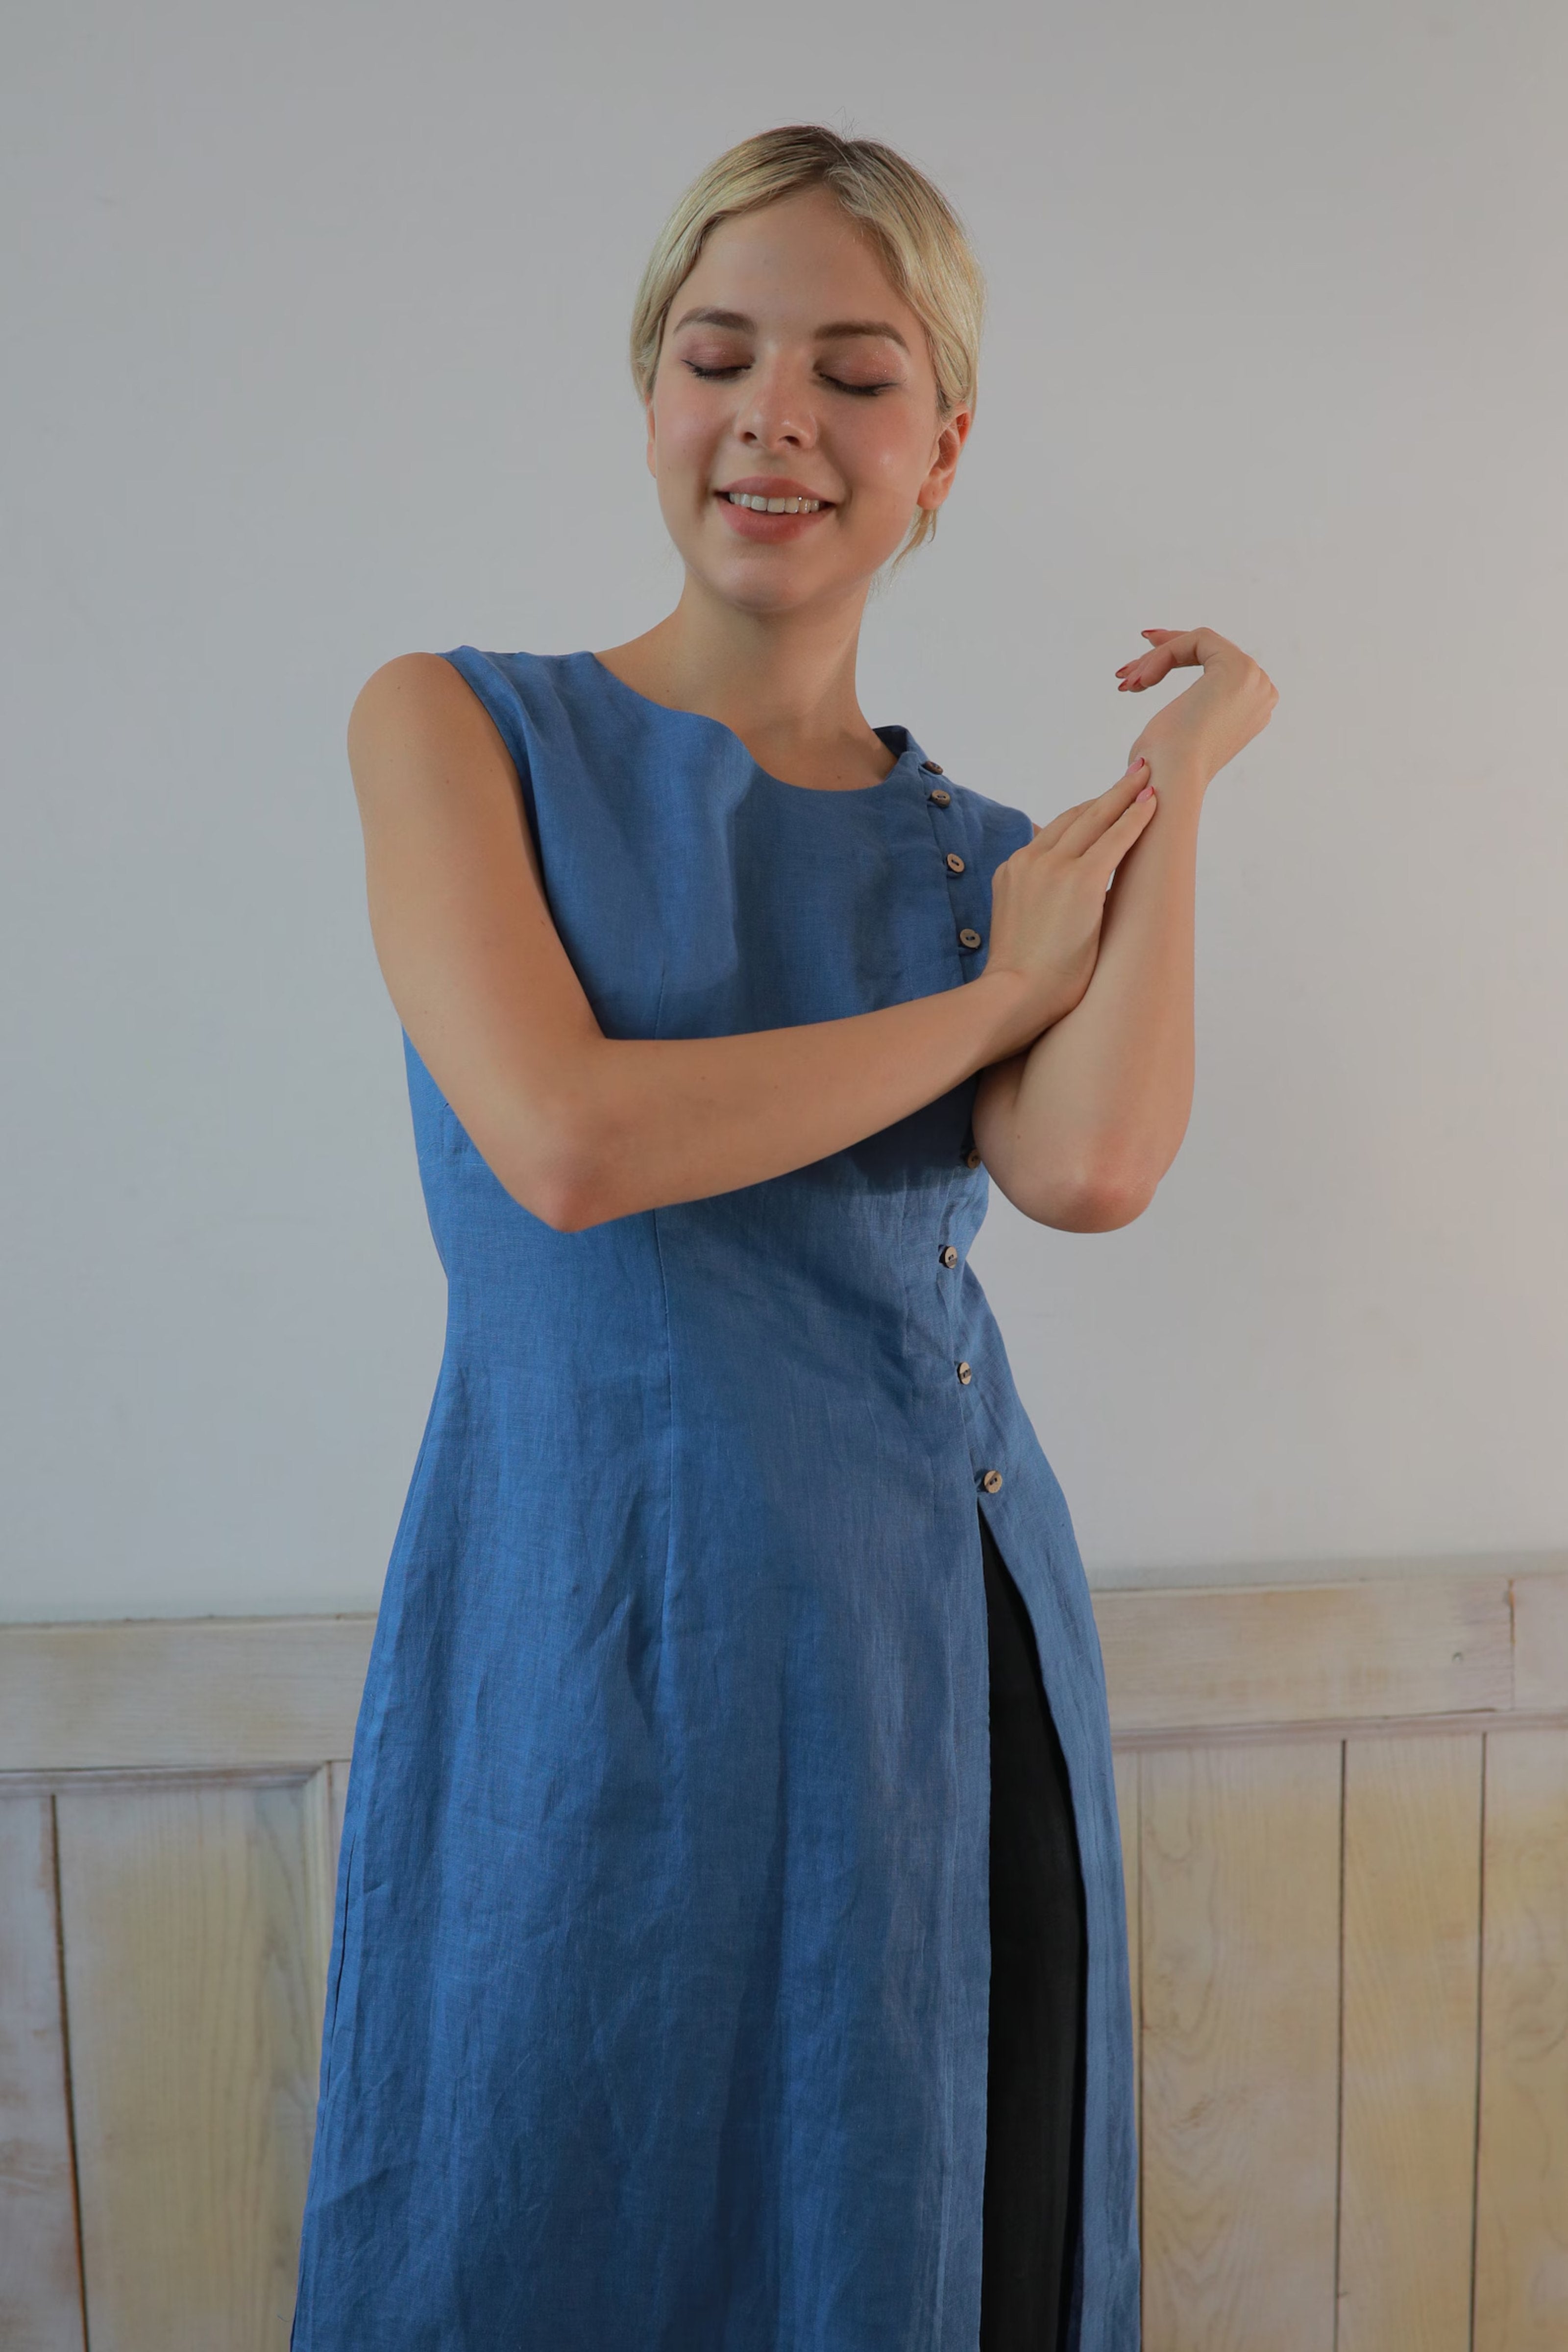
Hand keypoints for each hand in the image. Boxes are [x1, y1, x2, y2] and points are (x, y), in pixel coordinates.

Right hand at [981, 757, 1158, 1050]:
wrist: (1013, 996)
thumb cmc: (1020, 980)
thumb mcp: (1020, 929)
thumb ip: (1039, 905)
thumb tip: (1069, 906)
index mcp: (1012, 871)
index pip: (1053, 831)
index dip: (1083, 814)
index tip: (1103, 802)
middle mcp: (1029, 861)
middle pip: (1076, 816)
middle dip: (1109, 793)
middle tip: (1134, 773)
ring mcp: (1052, 868)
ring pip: (1095, 819)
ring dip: (1124, 795)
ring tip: (1147, 777)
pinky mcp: (1079, 881)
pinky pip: (1115, 839)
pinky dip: (1136, 818)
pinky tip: (1154, 803)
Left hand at [1116, 626, 1276, 784]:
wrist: (1170, 778)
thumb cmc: (1164, 765)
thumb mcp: (1179, 731)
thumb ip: (1194, 712)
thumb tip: (1191, 706)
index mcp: (1250, 709)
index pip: (1213, 665)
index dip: (1173, 661)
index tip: (1137, 673)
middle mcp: (1260, 691)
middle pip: (1205, 652)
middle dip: (1160, 657)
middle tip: (1126, 673)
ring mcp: (1254, 679)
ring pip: (1197, 645)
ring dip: (1156, 659)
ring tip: (1128, 681)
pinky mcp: (1238, 668)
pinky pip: (1197, 641)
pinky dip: (1163, 656)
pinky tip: (1142, 681)